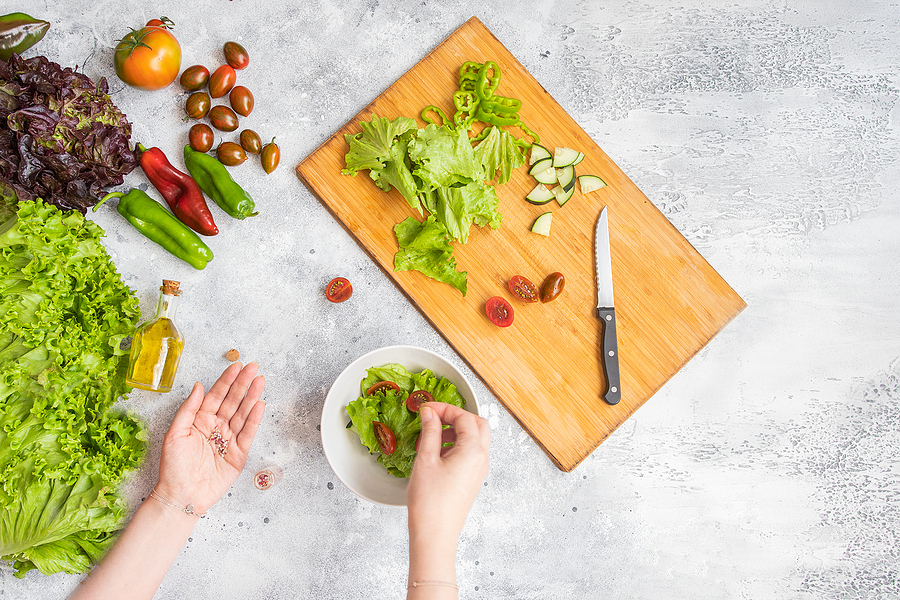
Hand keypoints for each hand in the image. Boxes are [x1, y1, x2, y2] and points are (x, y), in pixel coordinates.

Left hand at [154, 362, 265, 513]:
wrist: (181, 496)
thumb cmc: (173, 468)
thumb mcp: (174, 434)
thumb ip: (188, 409)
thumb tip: (199, 385)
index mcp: (200, 421)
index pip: (216, 396)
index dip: (226, 381)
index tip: (236, 366)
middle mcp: (216, 427)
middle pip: (232, 401)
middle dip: (243, 384)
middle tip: (253, 368)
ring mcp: (229, 440)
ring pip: (242, 414)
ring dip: (252, 397)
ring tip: (260, 381)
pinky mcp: (238, 454)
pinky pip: (248, 433)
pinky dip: (254, 419)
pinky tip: (260, 404)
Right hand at [407, 402, 489, 544]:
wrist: (435, 534)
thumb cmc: (430, 502)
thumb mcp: (426, 459)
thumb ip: (430, 431)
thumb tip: (430, 413)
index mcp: (473, 450)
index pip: (464, 417)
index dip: (444, 409)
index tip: (426, 409)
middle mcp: (481, 459)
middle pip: (477, 424)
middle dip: (456, 417)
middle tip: (434, 417)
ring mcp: (479, 470)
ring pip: (475, 439)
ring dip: (456, 431)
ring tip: (431, 437)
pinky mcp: (473, 479)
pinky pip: (471, 454)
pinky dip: (457, 445)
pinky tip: (437, 453)